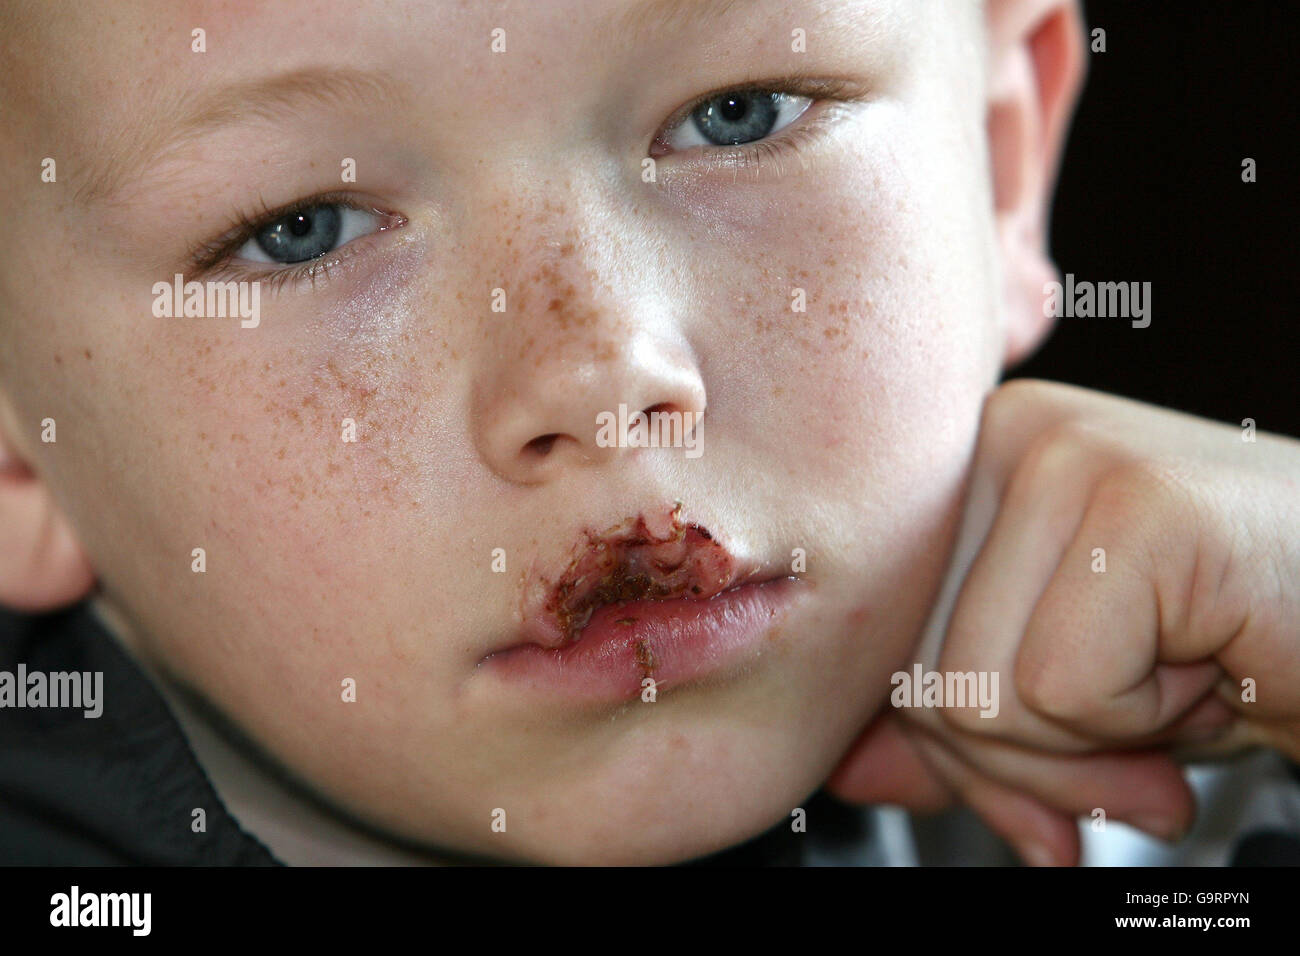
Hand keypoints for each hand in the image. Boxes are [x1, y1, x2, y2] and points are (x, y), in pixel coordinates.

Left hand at [827, 379, 1299, 864]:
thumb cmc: (1235, 646)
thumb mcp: (1062, 695)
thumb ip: (950, 725)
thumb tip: (845, 766)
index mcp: (975, 462)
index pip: (888, 640)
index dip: (963, 735)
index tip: (1050, 754)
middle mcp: (1007, 434)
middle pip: (922, 669)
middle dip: (1034, 751)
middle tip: (1145, 716)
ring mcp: (1066, 452)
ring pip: (975, 687)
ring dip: (1096, 741)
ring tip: (1181, 675)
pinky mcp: (1134, 503)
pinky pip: (1057, 688)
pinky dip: (1144, 723)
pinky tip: (1209, 663)